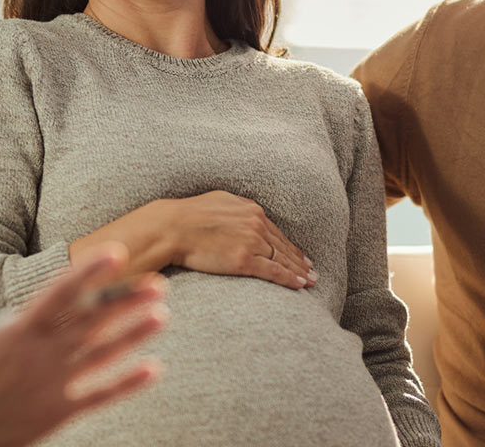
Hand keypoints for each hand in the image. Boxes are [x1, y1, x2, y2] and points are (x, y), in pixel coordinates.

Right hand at [0, 243, 166, 446]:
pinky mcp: (58, 412)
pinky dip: (128, 383)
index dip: (92, 270)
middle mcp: (42, 353)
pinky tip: (153, 369)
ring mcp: (53, 383)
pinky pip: (101, 395)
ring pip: (104, 352)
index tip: (118, 252)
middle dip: (127, 300)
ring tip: (162, 316)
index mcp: (19, 331)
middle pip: (94, 320)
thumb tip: (34, 313)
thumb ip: (13, 327)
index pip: (63, 291)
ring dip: (135, 333)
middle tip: (158, 284)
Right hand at [166, 191, 315, 288]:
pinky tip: (299, 284)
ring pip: (282, 259)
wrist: (172, 227)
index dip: (290, 246)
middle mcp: (256, 224)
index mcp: (251, 210)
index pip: (276, 232)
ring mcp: (252, 242)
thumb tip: (245, 211)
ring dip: (299, 271)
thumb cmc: (188, 214)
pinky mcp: (244, 260)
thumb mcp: (218, 200)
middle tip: (312, 271)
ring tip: (310, 280)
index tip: (300, 255)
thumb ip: (236, 207)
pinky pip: (273, 271)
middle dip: (300, 260)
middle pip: (283, 246)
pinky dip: (289, 278)